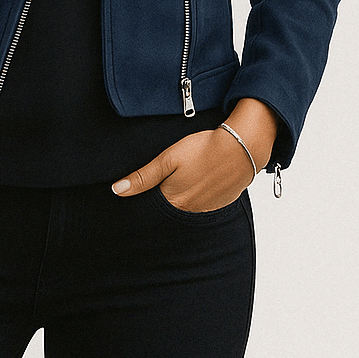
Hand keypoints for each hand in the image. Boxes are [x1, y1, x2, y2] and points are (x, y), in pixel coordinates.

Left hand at [110, 98, 277, 210]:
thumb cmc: (204, 149)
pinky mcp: (221, 203)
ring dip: (185, 195)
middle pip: (170, 207)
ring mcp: (207, 208)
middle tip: (173, 176)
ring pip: (188, 206)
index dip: (149, 194)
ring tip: (189, 175)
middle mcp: (189, 210)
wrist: (242, 147)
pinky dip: (201, 194)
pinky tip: (203, 179)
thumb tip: (117, 191)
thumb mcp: (168, 159)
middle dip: (166, 196)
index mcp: (174, 201)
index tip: (150, 185)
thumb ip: (143, 177)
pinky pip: (204, 203)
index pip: (152, 206)